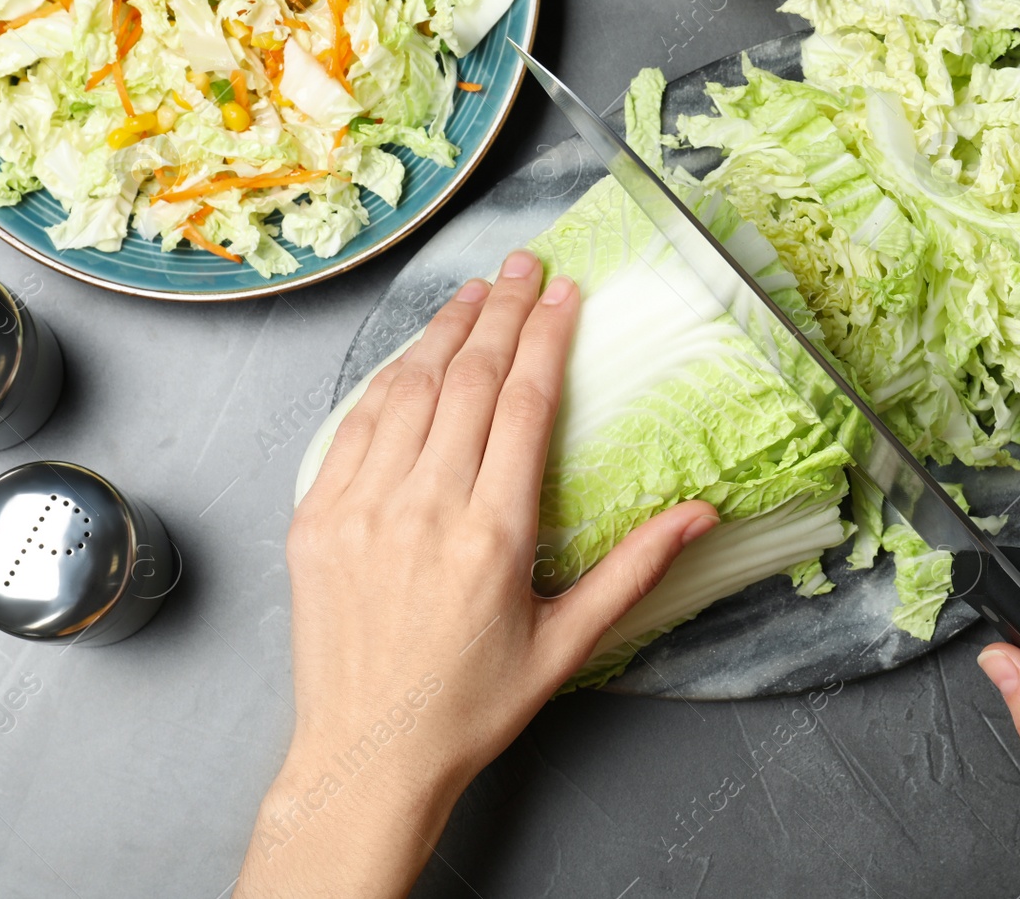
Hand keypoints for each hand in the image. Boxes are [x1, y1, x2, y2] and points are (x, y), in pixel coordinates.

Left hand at [236, 251, 717, 898]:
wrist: (366, 754)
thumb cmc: (472, 705)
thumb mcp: (568, 644)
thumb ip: (635, 569)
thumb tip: (702, 514)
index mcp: (492, 535)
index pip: (525, 405)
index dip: (547, 338)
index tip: (564, 293)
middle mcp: (423, 509)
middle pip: (468, 381)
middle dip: (500, 312)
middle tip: (523, 265)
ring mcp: (361, 509)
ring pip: (407, 391)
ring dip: (443, 333)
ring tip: (474, 293)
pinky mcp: (317, 518)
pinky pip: (355, 426)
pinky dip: (388, 380)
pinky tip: (412, 358)